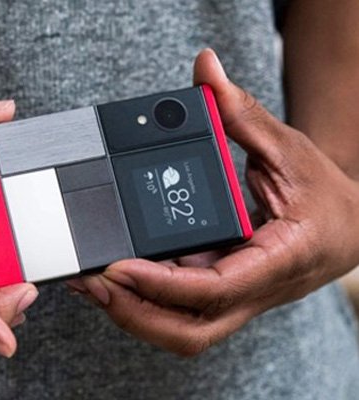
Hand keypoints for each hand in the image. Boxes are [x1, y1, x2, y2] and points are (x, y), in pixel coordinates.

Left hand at [72, 49, 358, 355]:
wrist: (348, 228)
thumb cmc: (323, 195)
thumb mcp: (287, 149)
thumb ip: (242, 113)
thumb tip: (206, 69)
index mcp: (276, 261)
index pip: (215, 288)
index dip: (162, 284)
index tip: (119, 267)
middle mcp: (251, 290)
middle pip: (188, 331)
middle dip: (135, 315)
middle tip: (92, 282)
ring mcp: (232, 295)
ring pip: (178, 326)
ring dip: (132, 312)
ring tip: (87, 279)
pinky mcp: (217, 290)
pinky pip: (177, 305)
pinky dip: (141, 296)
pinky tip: (110, 273)